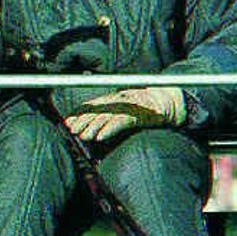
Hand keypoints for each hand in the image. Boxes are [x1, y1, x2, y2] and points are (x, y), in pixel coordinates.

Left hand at [65, 86, 186, 143]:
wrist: (169, 101)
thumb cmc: (146, 108)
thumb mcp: (124, 110)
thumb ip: (109, 117)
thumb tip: (92, 130)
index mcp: (114, 98)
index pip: (92, 104)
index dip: (79, 114)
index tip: (67, 123)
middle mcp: (119, 99)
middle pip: (96, 110)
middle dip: (83, 121)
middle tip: (72, 130)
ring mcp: (129, 106)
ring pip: (107, 116)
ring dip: (93, 127)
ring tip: (83, 136)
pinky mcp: (139, 114)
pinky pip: (121, 122)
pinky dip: (110, 130)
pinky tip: (101, 137)